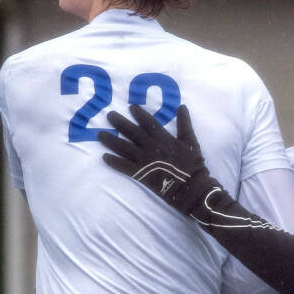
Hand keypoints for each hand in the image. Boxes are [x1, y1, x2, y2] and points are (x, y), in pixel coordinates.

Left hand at [99, 104, 216, 214]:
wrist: (191, 187)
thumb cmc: (193, 164)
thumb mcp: (190, 141)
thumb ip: (184, 123)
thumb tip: (181, 106)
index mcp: (163, 137)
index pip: (148, 122)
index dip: (139, 114)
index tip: (130, 107)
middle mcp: (150, 146)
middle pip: (132, 132)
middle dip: (120, 123)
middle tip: (109, 115)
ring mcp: (144, 160)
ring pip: (124, 147)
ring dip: (111, 140)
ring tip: (100, 134)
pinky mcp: (140, 174)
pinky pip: (124, 166)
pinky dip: (114, 162)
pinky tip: (104, 157)